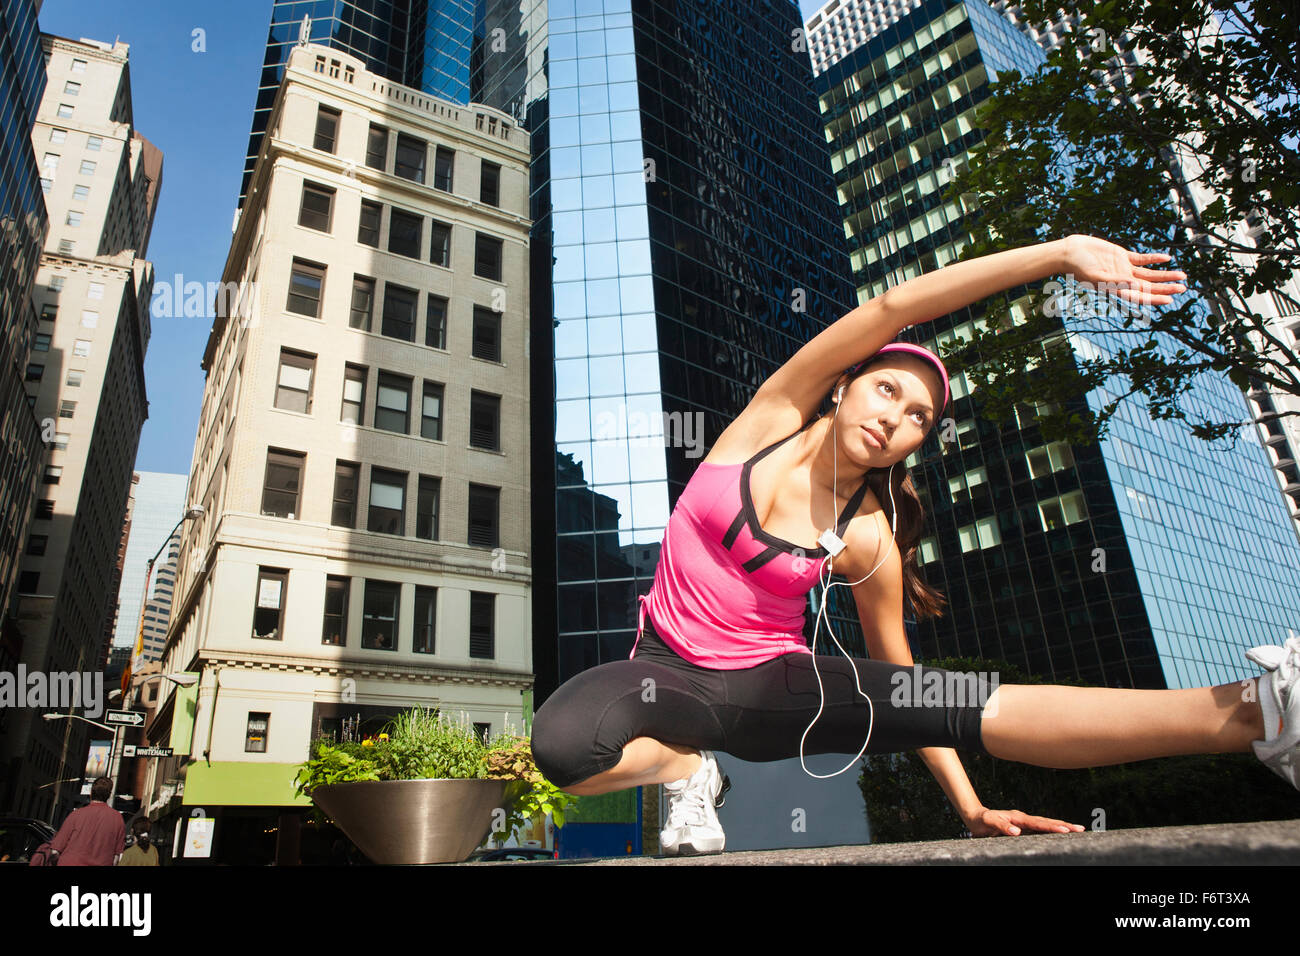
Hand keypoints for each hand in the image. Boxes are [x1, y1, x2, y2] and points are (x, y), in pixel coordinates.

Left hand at [963, 806, 1085, 837]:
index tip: (1066, 830)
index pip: (1039, 823)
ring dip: (1061, 826)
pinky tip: (1062, 832)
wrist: (977, 817)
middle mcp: (1024, 819)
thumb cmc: (983, 820)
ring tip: (1077, 829)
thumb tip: (1017, 832)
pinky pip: (1041, 828)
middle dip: (1064, 825)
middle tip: (1081, 829)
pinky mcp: (1024, 826)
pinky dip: (1053, 829)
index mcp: (1018, 818)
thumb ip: (1002, 826)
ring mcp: (1025, 822)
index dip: (1053, 827)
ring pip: (1046, 824)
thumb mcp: (989, 822)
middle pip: (1047, 822)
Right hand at [1060, 234, 1186, 304]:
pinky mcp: (1122, 256)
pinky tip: (1166, 259)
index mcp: (1117, 289)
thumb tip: (1135, 284)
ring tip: (1182, 276)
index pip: (1140, 296)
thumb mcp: (1096, 276)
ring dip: (1165, 275)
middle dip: (1166, 287)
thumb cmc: (1078, 268)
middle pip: (1149, 286)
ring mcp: (1124, 268)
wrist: (1071, 252)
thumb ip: (1115, 281)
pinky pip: (1142, 259)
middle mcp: (1123, 280)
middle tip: (1182, 287)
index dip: (1156, 298)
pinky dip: (1154, 259)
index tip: (1171, 299)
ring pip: (1149, 274)